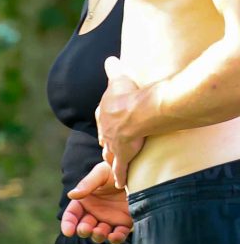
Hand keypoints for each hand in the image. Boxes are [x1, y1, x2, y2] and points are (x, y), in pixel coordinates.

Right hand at [63, 159, 132, 243]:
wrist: (140, 170)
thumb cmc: (116, 169)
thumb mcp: (101, 173)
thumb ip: (87, 184)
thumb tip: (71, 195)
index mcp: (85, 201)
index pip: (72, 214)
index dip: (68, 224)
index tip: (68, 231)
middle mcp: (95, 212)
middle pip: (84, 226)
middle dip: (83, 230)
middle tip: (86, 229)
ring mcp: (109, 219)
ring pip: (99, 233)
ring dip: (98, 235)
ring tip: (100, 232)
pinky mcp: (124, 223)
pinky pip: (118, 234)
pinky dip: (116, 238)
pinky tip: (115, 236)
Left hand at [97, 56, 149, 188]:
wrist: (140, 110)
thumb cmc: (131, 93)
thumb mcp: (119, 78)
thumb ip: (113, 69)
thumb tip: (109, 59)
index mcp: (105, 112)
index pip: (104, 117)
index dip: (107, 120)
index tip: (108, 123)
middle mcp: (107, 130)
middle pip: (106, 137)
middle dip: (107, 141)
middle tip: (108, 145)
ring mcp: (114, 143)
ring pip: (110, 154)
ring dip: (111, 159)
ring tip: (111, 164)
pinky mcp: (124, 154)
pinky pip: (121, 169)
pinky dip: (120, 177)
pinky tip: (119, 185)